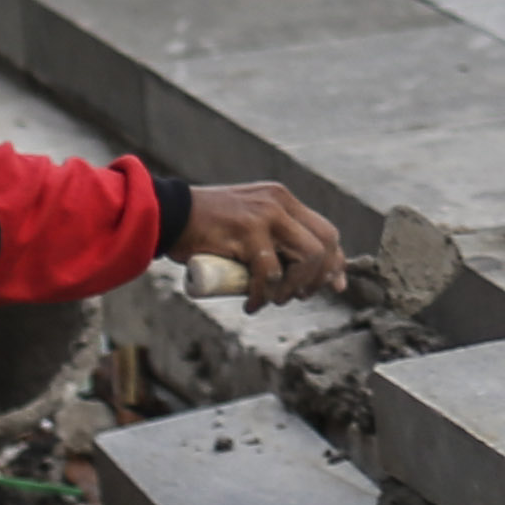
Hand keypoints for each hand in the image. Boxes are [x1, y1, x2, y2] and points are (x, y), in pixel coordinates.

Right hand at [180, 182, 345, 306]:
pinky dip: (265, 296)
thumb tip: (297, 273)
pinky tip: (252, 304)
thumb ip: (270, 238)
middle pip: (324, 244)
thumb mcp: (249, 225)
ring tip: (274, 300)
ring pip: (305, 257)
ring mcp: (265, 215)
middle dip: (320, 277)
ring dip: (294, 288)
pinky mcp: (248, 232)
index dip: (335, 261)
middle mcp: (279, 203)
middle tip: (300, 296)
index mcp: (283, 199)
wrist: (168, 214)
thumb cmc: (207, 227)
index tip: (335, 286)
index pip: (325, 231)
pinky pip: (270, 273)